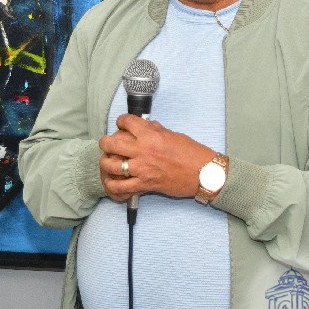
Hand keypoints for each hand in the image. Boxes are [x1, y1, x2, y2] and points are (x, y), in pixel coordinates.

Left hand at [98, 113, 216, 201]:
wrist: (203, 173)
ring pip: (111, 165)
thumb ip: (156, 131)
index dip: (121, 121)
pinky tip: (113, 184)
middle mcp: (143, 150)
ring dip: (105, 163)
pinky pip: (121, 187)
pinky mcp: (145, 184)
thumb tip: (146, 127)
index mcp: (151, 135)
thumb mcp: (173, 135)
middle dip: (105, 142)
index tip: (121, 124)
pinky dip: (113, 187)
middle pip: (111, 143)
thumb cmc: (192, 153)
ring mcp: (142, 168)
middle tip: (107, 144)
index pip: (126, 122)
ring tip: (107, 162)